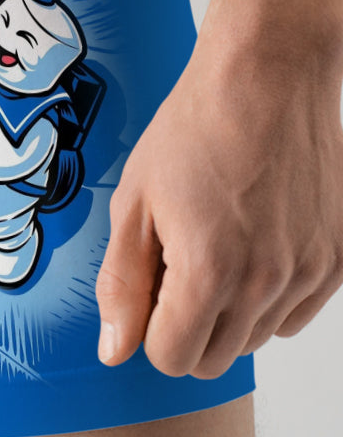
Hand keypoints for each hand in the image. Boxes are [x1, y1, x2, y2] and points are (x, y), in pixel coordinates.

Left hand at [95, 34, 342, 378]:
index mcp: (210, 271)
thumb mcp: (134, 202)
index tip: (148, 281)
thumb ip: (122, 283)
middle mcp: (269, 283)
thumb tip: (114, 350)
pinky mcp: (338, 260)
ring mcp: (311, 273)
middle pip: (214, 358)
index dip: (148, 324)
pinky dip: (268, 294)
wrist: (264, 78)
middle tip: (176, 256)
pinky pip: (295, 314)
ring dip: (227, 309)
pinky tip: (249, 240)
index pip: (171, 358)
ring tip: (213, 239)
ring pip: (256, 338)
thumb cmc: (193, 129)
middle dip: (184, 322)